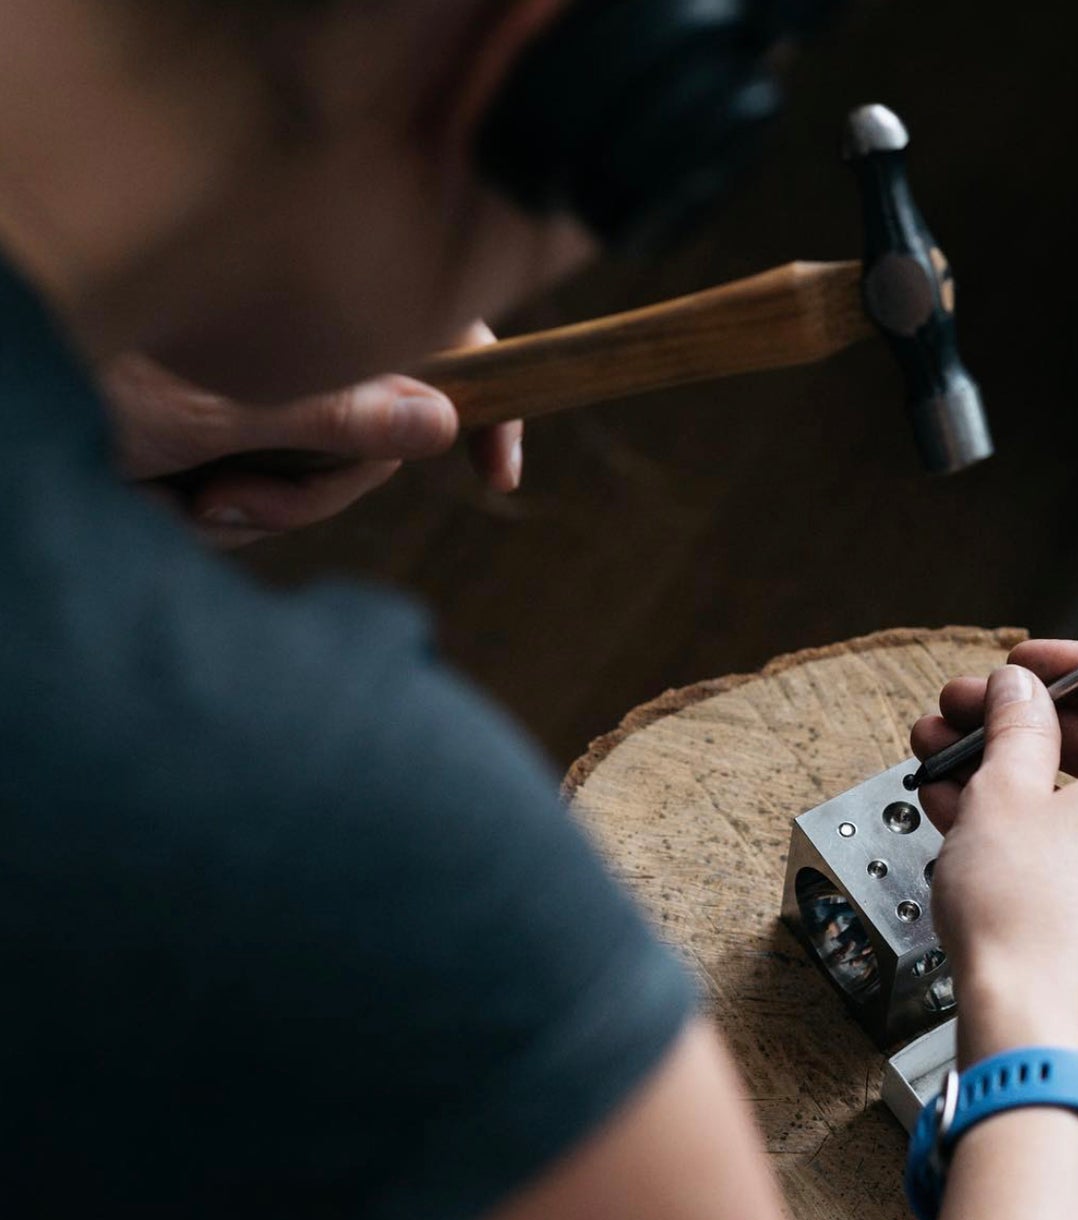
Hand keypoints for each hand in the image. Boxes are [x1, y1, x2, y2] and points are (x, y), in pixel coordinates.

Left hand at [101, 322, 521, 546]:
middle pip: (379, 439)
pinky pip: (267, 497)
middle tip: (230, 502)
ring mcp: (266, 394)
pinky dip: (222, 516)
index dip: (487, 405)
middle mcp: (298, 351)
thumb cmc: (86, 376)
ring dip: (256, 510)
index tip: (501, 477)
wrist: (7, 420)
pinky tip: (169, 504)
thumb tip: (444, 419)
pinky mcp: (233, 435)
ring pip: (320, 478)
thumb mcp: (221, 407)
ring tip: (181, 502)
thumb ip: (339, 416)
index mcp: (310, 317)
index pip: (442, 337)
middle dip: (312, 489)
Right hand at [909, 641, 1077, 1061]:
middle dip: (1025, 720)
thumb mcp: (1005, 794)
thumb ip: (1016, 726)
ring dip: (1012, 770)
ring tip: (941, 757)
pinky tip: (958, 812)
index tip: (1025, 665)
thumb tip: (1019, 693)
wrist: (1035, 1036)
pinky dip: (1027, 823)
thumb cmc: (1030, 923)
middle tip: (965, 711)